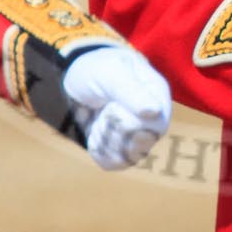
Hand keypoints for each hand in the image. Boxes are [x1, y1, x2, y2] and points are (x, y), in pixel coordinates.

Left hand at [62, 46, 171, 170]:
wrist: (74, 75)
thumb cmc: (97, 67)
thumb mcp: (111, 74)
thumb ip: (132, 91)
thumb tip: (154, 112)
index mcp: (157, 97)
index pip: (155, 126)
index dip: (128, 122)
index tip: (112, 106)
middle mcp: (153, 119)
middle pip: (140, 146)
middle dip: (113, 130)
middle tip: (103, 109)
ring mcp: (138, 135)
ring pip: (126, 158)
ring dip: (104, 139)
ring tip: (99, 117)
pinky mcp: (121, 147)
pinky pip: (113, 163)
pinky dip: (99, 149)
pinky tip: (95, 130)